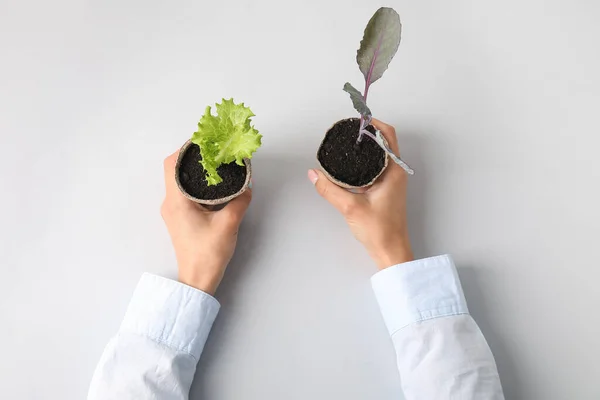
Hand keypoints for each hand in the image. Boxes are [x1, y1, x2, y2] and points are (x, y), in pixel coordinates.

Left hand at [161, 151, 251, 294]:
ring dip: (195, 170)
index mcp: (177, 201)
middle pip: (174, 169)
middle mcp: (170, 203)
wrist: (197, 279)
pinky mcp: (180, 218)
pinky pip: (185, 192)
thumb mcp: (229, 224)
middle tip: (214, 150)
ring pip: (179, 180)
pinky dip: (197, 183)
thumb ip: (240, 200)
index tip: (205, 141)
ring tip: (216, 164)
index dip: (186, 148)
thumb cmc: (208, 253)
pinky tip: (214, 184)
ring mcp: (173, 211)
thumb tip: (247, 186)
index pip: (172, 164)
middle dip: (193, 156)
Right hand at [309, 119, 412, 269]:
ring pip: (380, 154)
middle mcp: (396, 172)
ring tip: (346, 143)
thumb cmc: (379, 230)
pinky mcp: (386, 189)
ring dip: (366, 146)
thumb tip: (313, 174)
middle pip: (384, 141)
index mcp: (394, 170)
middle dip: (367, 132)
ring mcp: (392, 181)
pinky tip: (349, 165)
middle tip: (347, 130)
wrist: (390, 251)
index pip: (388, 135)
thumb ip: (330, 189)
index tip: (355, 121)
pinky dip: (365, 160)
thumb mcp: (350, 207)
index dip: (373, 124)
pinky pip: (376, 166)